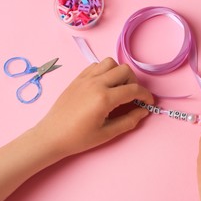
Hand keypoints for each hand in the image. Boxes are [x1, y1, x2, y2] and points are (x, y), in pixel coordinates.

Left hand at [35, 57, 153, 156]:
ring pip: (111, 63)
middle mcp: (96, 83)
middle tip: (132, 96)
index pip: (133, 89)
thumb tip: (144, 111)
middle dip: (134, 82)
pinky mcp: (78, 78)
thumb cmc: (78, 138)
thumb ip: (129, 121)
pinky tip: (104, 84)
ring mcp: (86, 78)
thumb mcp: (107, 134)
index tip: (149, 102)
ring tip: (118, 87)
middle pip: (125, 70)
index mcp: (104, 98)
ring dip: (119, 73)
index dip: (146, 95)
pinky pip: (96, 65)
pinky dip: (105, 71)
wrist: (51, 135)